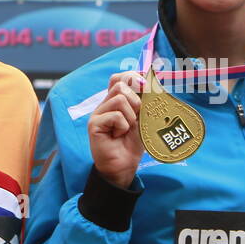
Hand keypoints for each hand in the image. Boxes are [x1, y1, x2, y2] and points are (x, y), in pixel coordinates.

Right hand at [88, 71, 144, 187]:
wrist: (123, 166)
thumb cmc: (132, 143)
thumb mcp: (142, 118)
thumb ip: (143, 101)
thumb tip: (150, 82)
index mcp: (115, 101)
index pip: (120, 77)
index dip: (133, 77)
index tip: (146, 88)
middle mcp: (105, 104)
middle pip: (120, 84)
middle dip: (136, 100)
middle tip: (137, 117)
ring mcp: (98, 113)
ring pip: (119, 98)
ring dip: (130, 115)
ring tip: (126, 129)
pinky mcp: (94, 124)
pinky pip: (116, 115)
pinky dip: (123, 126)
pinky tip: (118, 135)